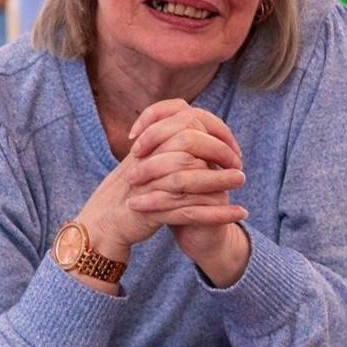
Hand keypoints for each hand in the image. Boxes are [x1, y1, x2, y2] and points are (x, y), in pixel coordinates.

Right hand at [70, 102, 244, 264]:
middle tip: (238, 163)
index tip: (231, 147)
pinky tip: (240, 213)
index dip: (213, 131)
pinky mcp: (151, 210)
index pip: (184, 124)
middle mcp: (147, 161)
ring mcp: (148, 186)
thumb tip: (206, 133)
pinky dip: (219, 214)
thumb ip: (172, 147)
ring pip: (190, 178)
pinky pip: (191, 211)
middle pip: (188, 146)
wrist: (105, 222)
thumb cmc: (133, 192)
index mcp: (148, 147)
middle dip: (219, 152)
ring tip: (241, 180)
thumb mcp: (150, 163)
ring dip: (220, 180)